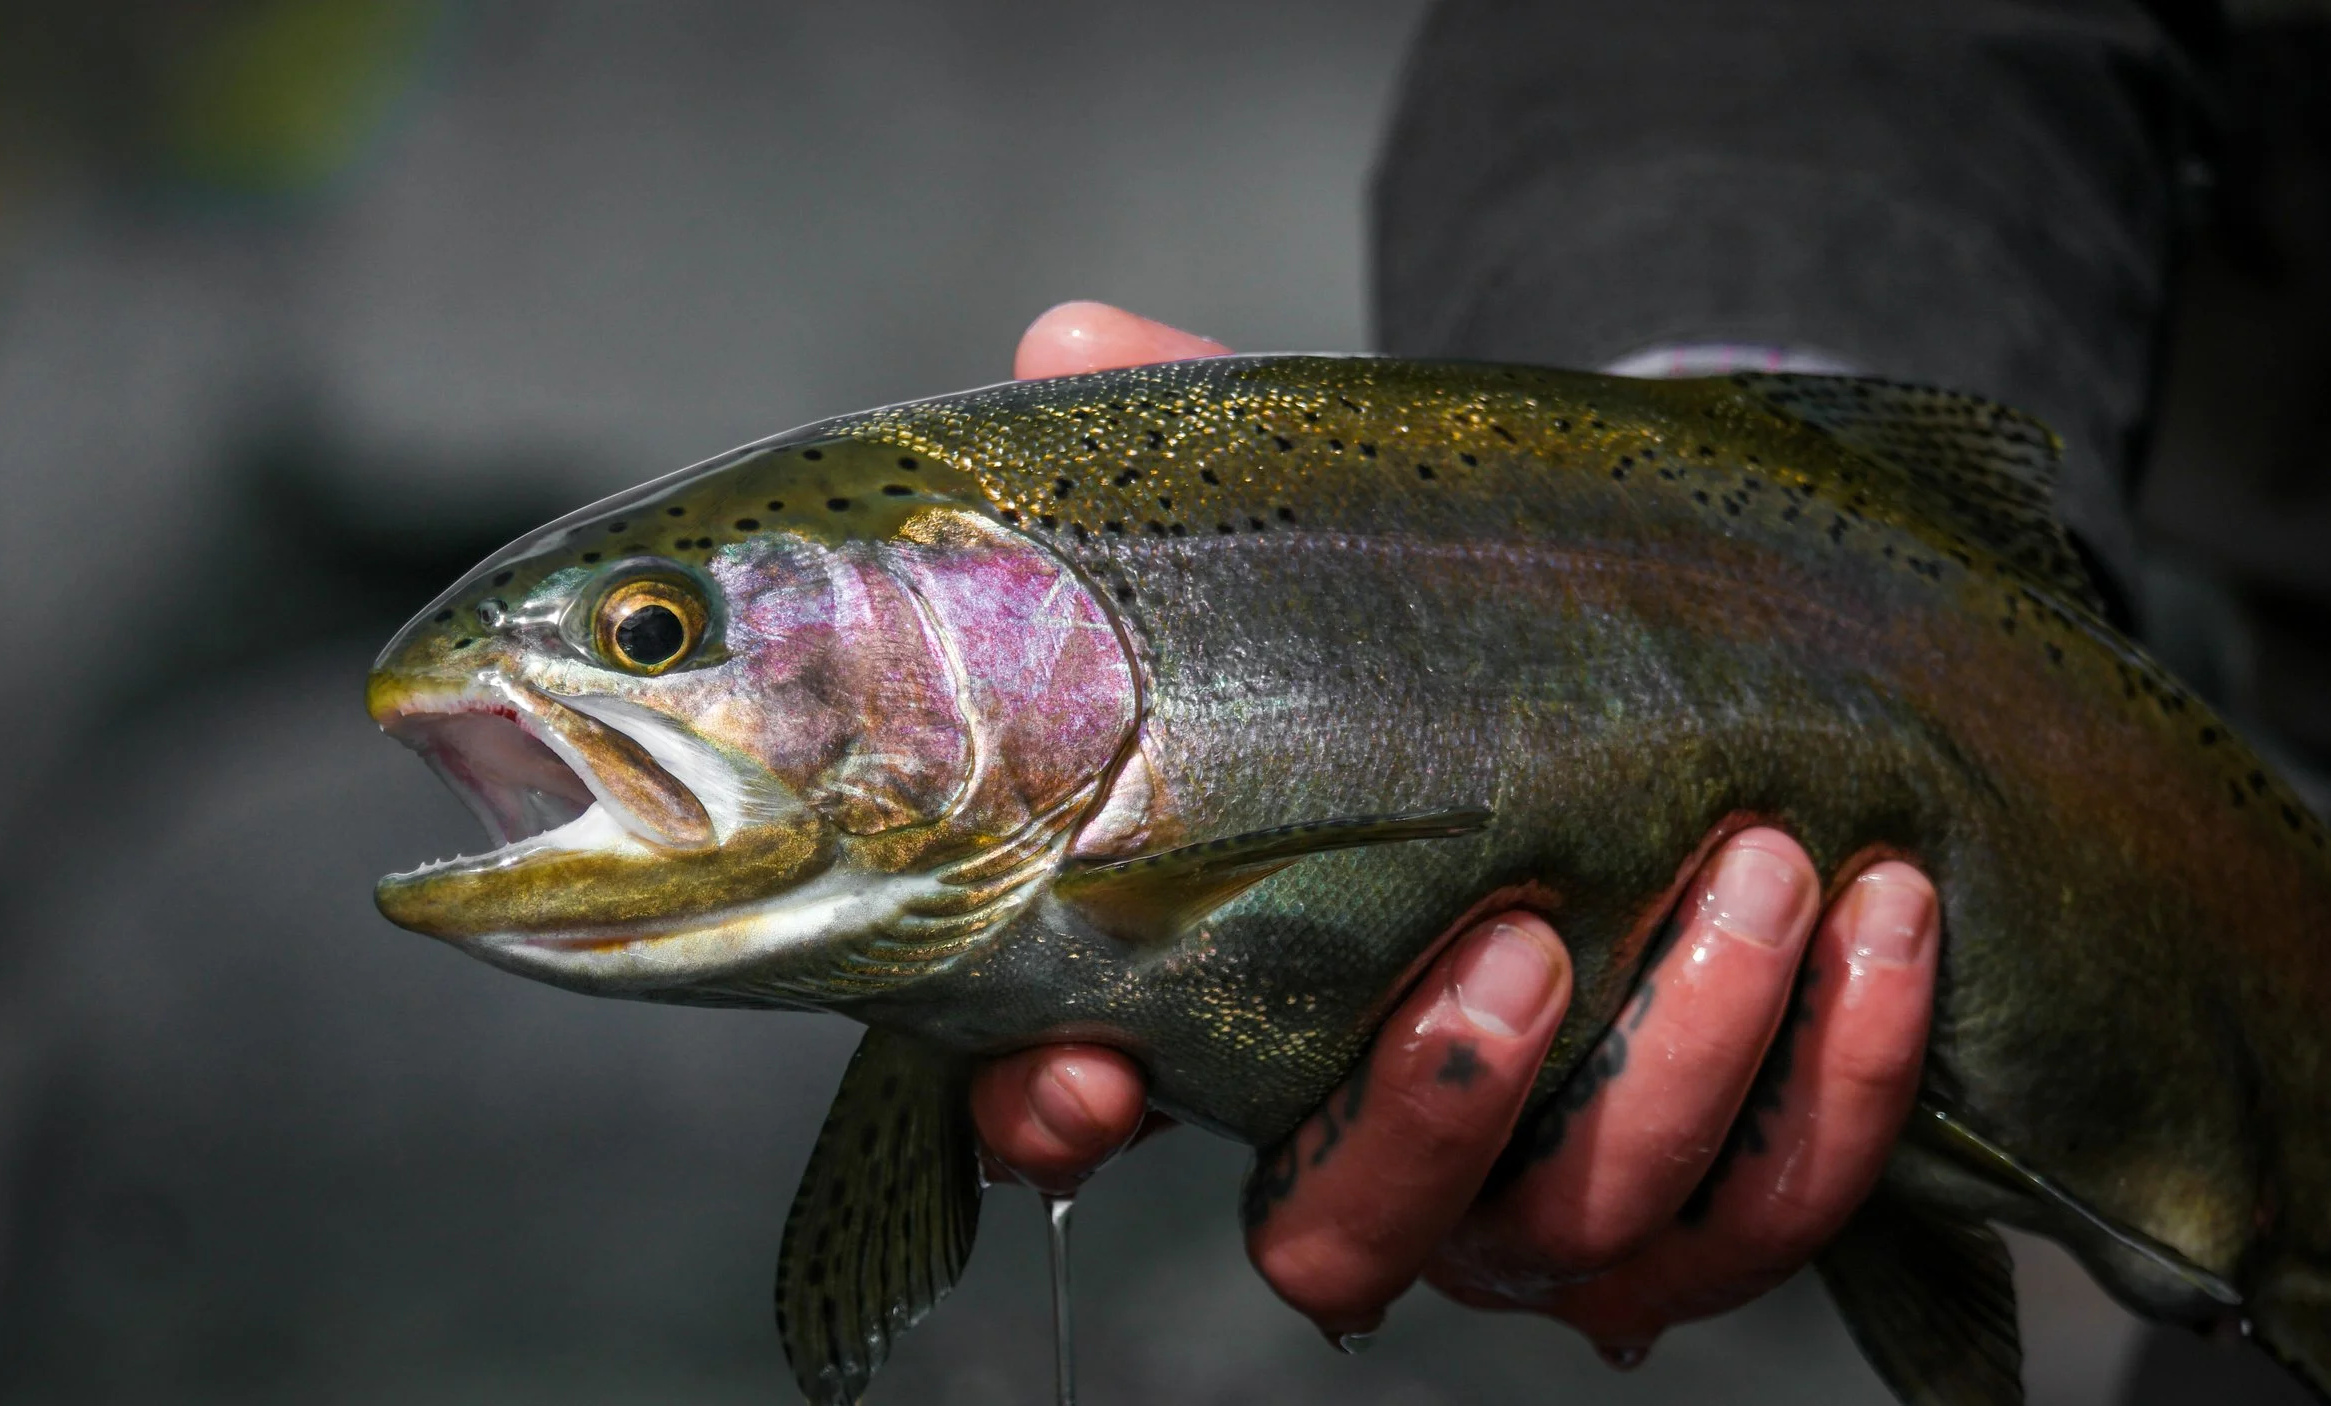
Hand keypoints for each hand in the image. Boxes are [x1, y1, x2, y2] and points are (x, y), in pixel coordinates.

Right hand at [970, 302, 1942, 1360]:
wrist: (1683, 683)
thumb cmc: (1458, 635)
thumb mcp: (1329, 535)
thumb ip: (1198, 449)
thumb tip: (1071, 344)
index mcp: (1217, 1006)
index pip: (1071, 1120)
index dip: (1056, 1120)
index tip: (1098, 1071)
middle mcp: (1364, 1142)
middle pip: (1345, 1235)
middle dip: (1435, 1107)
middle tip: (1519, 937)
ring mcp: (1541, 1200)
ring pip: (1583, 1234)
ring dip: (1682, 1064)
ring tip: (1769, 858)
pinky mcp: (1715, 1207)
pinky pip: (1780, 1208)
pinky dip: (1845, 1076)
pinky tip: (1888, 914)